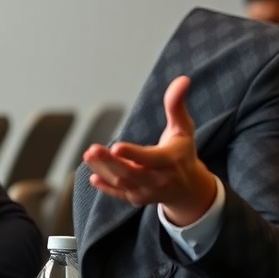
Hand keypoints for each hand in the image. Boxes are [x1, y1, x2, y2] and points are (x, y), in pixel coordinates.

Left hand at [83, 75, 216, 225]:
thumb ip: (177, 105)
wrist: (189, 189)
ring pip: (123, 183)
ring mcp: (148, 191)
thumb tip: (183, 79)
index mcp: (171, 160)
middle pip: (132, 173)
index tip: (116, 146)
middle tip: (92, 149)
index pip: (151, 158)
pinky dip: (106, 188)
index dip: (134, 154)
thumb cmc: (183, 152)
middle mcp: (160, 179)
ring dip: (104, 170)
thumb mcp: (184, 128)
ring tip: (89, 154)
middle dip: (110, 162)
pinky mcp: (138, 198)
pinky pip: (120, 195)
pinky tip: (93, 176)